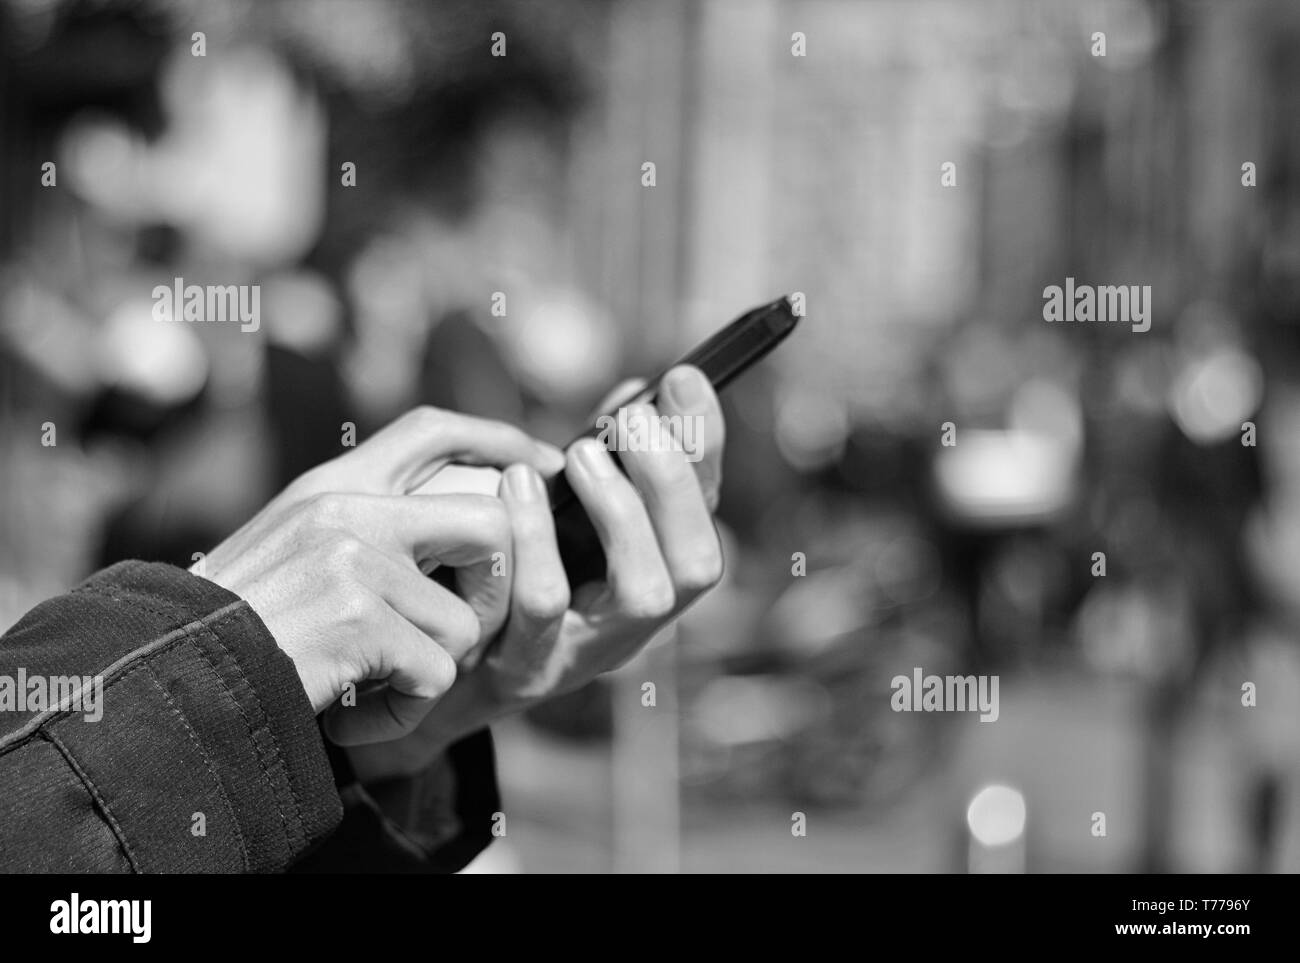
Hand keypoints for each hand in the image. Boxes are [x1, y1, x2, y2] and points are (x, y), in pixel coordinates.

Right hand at [198, 408, 563, 744]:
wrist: (168, 675)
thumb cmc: (236, 624)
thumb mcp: (297, 547)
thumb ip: (367, 527)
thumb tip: (466, 522)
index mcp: (334, 485)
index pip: (434, 430)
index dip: (498, 442)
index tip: (542, 465)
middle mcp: (350, 510)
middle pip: (491, 522)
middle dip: (496, 586)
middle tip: (466, 627)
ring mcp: (356, 561)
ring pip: (463, 624)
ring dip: (429, 670)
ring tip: (370, 683)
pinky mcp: (359, 621)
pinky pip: (435, 676)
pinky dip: (404, 710)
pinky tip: (354, 712)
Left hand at [351, 365, 723, 777]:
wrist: (423, 681)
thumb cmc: (490, 585)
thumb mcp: (551, 524)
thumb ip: (598, 466)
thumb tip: (636, 395)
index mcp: (646, 582)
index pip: (703, 515)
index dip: (705, 449)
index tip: (683, 380)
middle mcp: (634, 627)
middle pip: (698, 565)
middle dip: (674, 483)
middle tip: (633, 421)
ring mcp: (584, 654)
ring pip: (644, 595)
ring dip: (622, 513)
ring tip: (583, 456)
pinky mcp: (523, 670)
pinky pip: (542, 607)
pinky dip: (537, 539)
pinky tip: (514, 485)